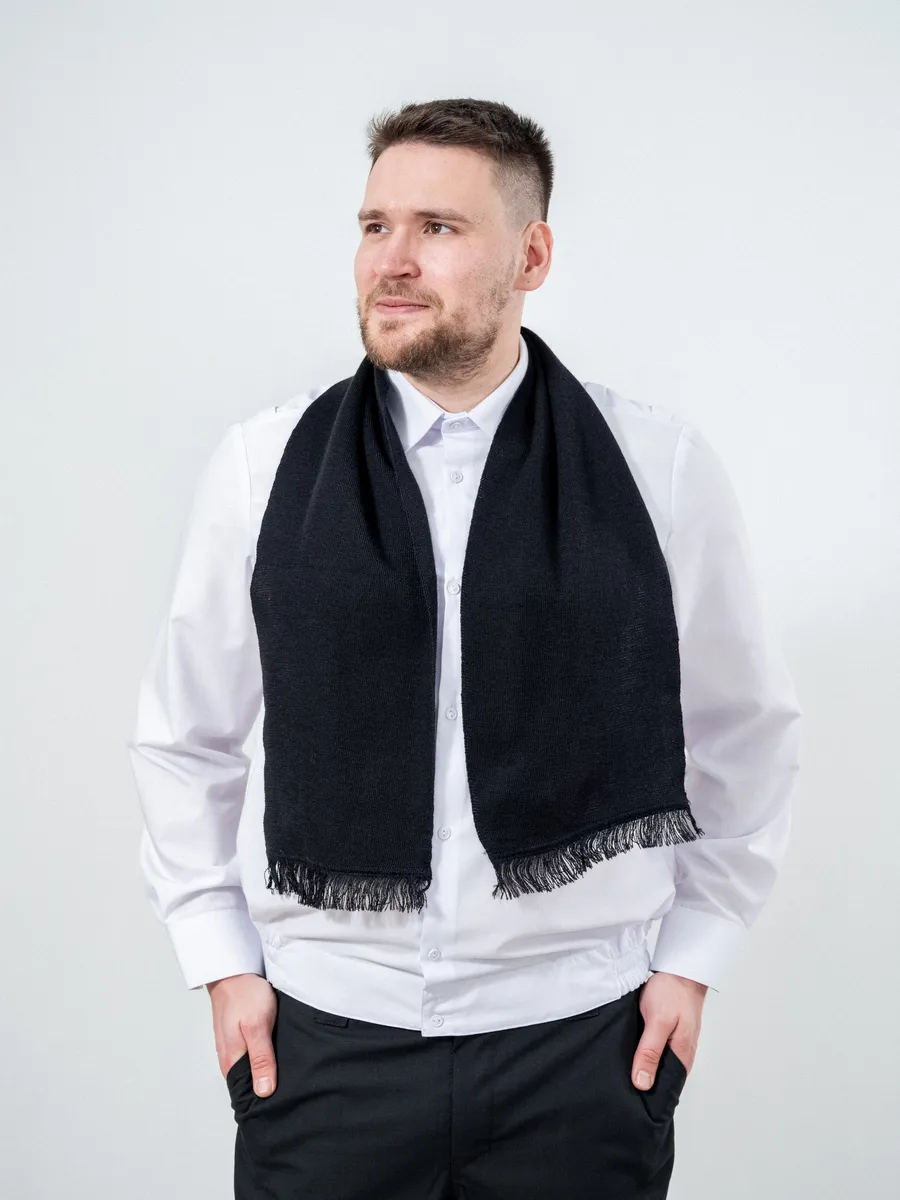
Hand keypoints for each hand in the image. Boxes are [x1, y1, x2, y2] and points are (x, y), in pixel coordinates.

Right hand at [207, 972, 277, 1097]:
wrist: (234, 971)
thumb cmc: (244, 995)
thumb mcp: (257, 1027)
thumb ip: (261, 1059)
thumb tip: (264, 1092)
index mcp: (232, 1062)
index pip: (246, 1094)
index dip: (264, 1101)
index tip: (284, 1102)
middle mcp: (230, 1058)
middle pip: (250, 1082)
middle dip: (269, 1085)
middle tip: (293, 1087)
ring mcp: (234, 1046)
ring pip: (253, 1067)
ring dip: (268, 1069)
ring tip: (289, 1072)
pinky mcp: (240, 1035)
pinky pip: (253, 1053)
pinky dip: (266, 1054)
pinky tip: (278, 1051)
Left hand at [631, 970, 706, 1089]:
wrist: (680, 969)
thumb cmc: (672, 993)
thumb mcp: (657, 1023)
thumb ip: (649, 1053)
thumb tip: (642, 1084)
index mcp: (682, 1058)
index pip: (664, 1089)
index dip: (646, 1095)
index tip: (627, 1097)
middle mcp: (681, 1055)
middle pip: (659, 1077)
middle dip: (641, 1080)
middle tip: (618, 1082)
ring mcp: (676, 1044)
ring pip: (656, 1063)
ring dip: (641, 1064)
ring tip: (621, 1067)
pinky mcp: (669, 1033)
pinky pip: (655, 1049)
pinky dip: (643, 1050)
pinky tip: (630, 1048)